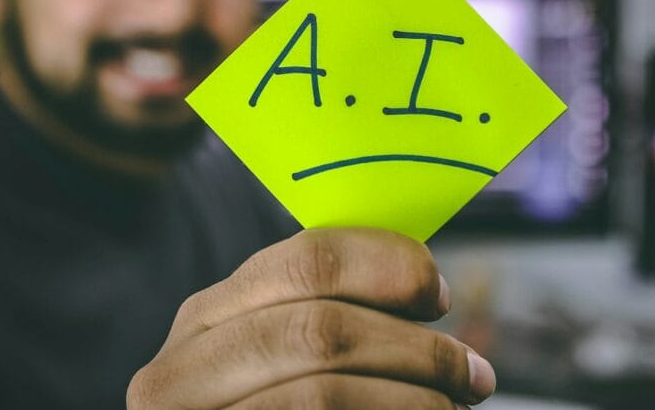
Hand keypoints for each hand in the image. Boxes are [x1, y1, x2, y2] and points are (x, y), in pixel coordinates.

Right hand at [126, 228, 495, 408]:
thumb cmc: (271, 403)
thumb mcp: (277, 358)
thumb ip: (321, 315)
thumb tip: (425, 287)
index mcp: (207, 319)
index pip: (305, 260)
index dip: (388, 267)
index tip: (438, 295)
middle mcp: (180, 371)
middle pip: (319, 329)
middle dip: (416, 348)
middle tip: (473, 373)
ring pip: (322, 392)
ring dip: (413, 398)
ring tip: (452, 407)